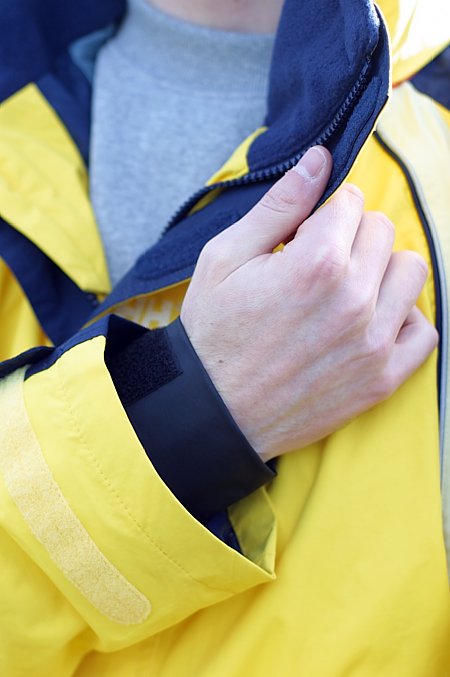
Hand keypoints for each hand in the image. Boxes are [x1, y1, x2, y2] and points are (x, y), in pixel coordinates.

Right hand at [181, 147, 437, 460]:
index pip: (351, 202)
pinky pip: (424, 331)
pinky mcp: (382, 379)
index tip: (302, 238)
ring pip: (411, 271)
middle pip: (382, 230)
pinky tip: (368, 322)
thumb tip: (319, 158)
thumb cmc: (214, 333)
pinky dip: (402, 319)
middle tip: (317, 266)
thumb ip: (279, 206)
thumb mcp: (225, 259)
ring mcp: (373, 342)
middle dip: (351, 237)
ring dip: (381, 271)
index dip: (323, 215)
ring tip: (345, 290)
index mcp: (315, 263)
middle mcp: (354, 299)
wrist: (214, 411)